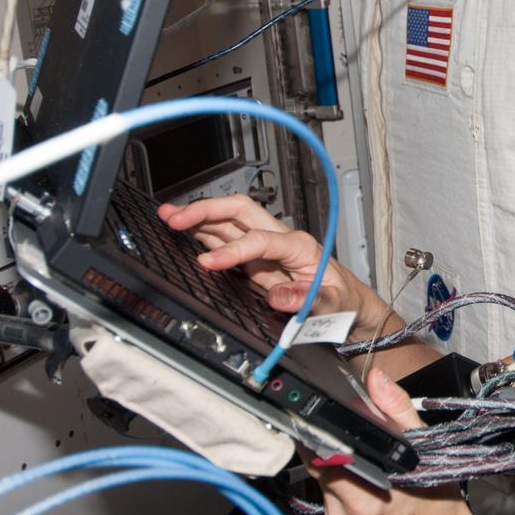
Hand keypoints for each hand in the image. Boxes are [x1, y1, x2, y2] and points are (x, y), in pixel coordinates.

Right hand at [158, 194, 386, 333]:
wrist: (347, 302)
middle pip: (240, 211)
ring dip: (199, 216)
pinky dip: (202, 232)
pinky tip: (184, 231)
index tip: (208, 263)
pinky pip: (225, 238)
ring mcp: (266, 246)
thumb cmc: (342, 300)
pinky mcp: (256, 257)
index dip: (233, 250)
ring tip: (167, 216)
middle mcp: (281, 239)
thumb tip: (280, 298)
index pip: (261, 239)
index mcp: (301, 246)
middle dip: (207, 210)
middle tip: (175, 217)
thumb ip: (310, 301)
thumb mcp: (334, 305)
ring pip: (229, 220)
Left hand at [307, 368, 483, 514]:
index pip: (320, 456)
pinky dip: (337, 480)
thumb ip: (396, 409)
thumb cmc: (436, 497)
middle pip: (316, 465)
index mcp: (365, 496)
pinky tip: (358, 476)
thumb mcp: (424, 445)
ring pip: (319, 479)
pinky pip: (326, 494)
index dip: (317, 432)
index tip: (318, 415)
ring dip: (332, 462)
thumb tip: (376, 380)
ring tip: (359, 456)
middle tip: (347, 432)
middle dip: (328, 443)